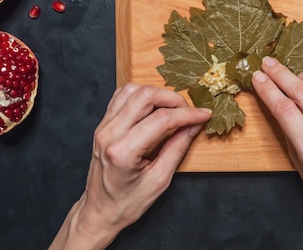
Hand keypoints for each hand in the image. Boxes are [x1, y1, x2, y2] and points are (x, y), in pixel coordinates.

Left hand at [50, 83, 210, 249]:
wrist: (98, 211)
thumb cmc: (127, 202)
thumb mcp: (159, 181)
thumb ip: (177, 149)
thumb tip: (193, 125)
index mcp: (123, 152)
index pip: (161, 119)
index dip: (187, 114)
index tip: (203, 115)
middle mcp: (110, 134)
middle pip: (145, 96)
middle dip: (173, 99)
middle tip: (188, 112)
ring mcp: (103, 127)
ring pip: (132, 90)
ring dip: (157, 94)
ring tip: (172, 109)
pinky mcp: (102, 124)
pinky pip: (121, 96)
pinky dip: (141, 96)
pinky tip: (153, 107)